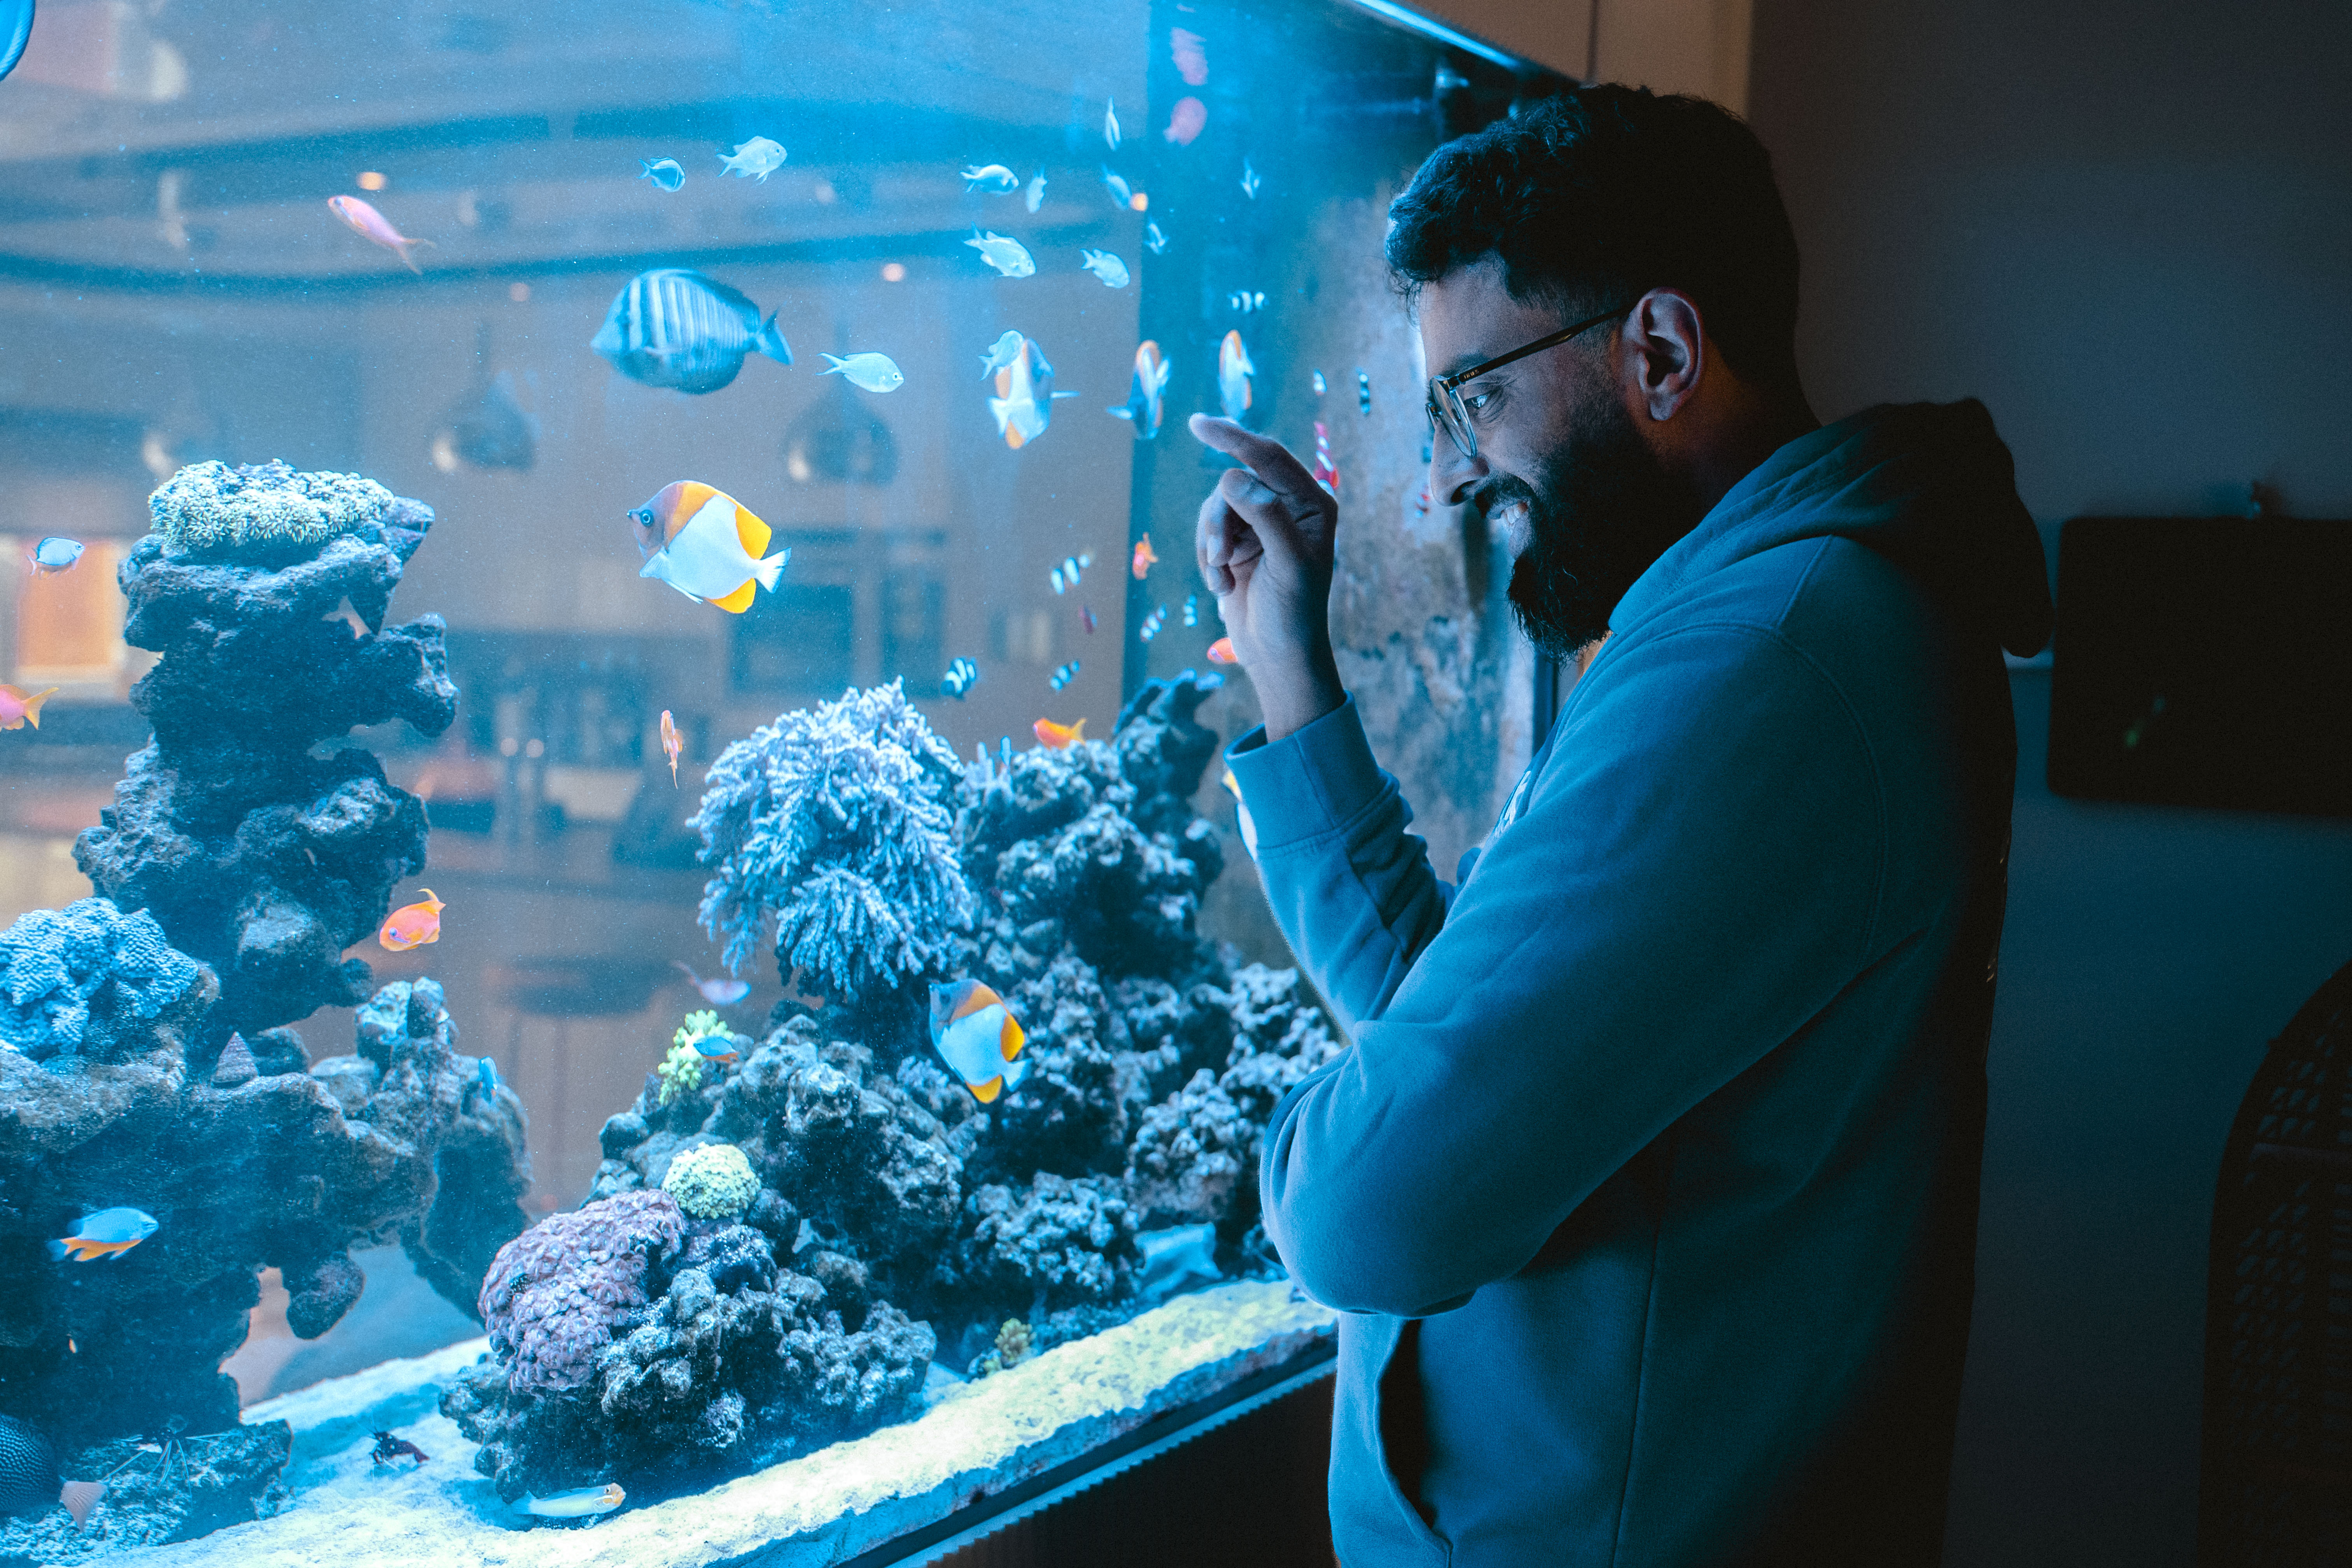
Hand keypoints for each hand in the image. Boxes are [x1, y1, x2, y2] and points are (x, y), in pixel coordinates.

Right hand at [1190, 414, 1344, 739]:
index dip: (1233, 437)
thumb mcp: (1287, 564)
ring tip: (1223, 578)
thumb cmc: (1293, 613)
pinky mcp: (1239, 543)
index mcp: (1313, 503)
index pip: (1268, 457)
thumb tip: (1234, 478)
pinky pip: (1208, 531)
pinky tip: (1224, 587)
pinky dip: (1209, 559)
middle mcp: (1289, 507)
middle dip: (1220, 520)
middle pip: (1234, 484)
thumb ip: (1265, 516)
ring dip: (1212, 544)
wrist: (1277, 656)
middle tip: (1222, 556)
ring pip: (1215, 508)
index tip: (1197, 424)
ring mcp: (1261, 524)